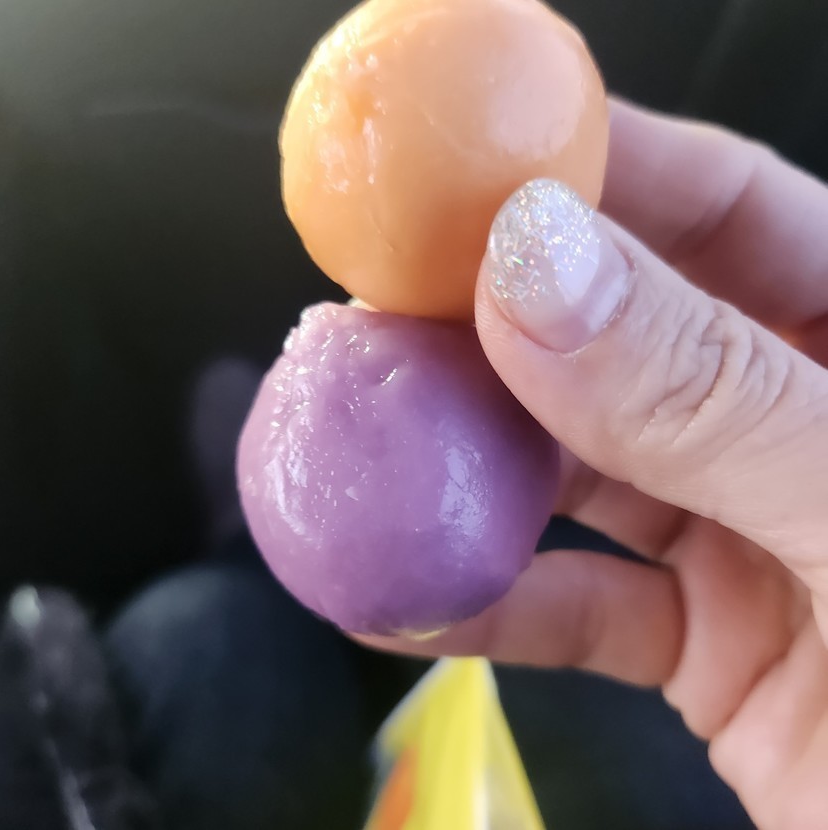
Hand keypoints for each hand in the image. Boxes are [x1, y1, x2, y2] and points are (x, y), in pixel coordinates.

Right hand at [360, 100, 827, 829]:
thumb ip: (709, 395)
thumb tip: (531, 266)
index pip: (726, 209)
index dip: (594, 173)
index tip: (466, 170)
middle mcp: (797, 424)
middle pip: (622, 334)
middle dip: (496, 324)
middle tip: (384, 310)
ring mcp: (747, 532)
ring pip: (580, 470)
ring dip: (471, 469)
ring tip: (370, 443)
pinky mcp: (703, 641)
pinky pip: (575, 606)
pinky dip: (489, 606)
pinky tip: (408, 598)